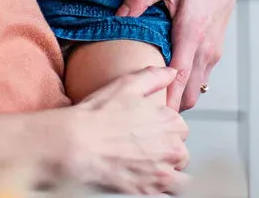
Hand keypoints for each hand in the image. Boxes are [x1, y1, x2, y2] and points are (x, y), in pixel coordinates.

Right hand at [62, 67, 189, 194]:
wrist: (77, 146)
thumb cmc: (98, 115)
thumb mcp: (126, 85)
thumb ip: (154, 77)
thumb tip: (172, 72)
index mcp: (169, 120)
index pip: (180, 127)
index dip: (165, 128)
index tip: (151, 131)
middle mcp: (171, 146)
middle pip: (181, 150)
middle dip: (167, 149)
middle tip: (145, 148)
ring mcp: (163, 171)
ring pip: (179, 173)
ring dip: (168, 169)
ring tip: (148, 167)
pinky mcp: (151, 191)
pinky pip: (172, 192)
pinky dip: (165, 187)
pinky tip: (150, 181)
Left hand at [116, 0, 239, 111]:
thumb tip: (119, 15)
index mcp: (192, 33)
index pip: (179, 79)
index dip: (166, 102)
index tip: (150, 118)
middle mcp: (206, 48)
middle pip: (190, 93)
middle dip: (171, 104)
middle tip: (143, 106)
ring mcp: (213, 50)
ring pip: (198, 87)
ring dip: (180, 94)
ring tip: (153, 94)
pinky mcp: (215, 47)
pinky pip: (201, 76)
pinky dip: (187, 83)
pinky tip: (168, 74)